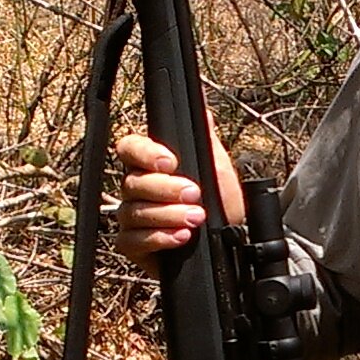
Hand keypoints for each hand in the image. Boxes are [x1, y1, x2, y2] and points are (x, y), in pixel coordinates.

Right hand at [110, 131, 244, 263]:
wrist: (228, 246)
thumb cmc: (221, 207)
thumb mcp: (220, 173)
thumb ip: (207, 143)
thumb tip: (204, 114)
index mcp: (152, 166)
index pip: (131, 148)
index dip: (144, 153)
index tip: (170, 162)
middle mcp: (138, 190)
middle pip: (132, 182)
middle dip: (165, 189)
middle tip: (194, 194)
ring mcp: (133, 219)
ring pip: (133, 212)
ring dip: (167, 215)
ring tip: (195, 218)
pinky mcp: (134, 246)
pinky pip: (131, 240)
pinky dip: (158, 238)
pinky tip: (181, 237)